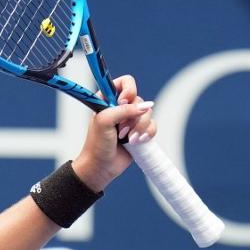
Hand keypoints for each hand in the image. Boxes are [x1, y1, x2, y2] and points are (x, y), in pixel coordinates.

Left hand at [72, 75, 155, 191]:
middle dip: (132, 117)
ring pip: (148, 113)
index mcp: (108, 99)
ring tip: (128, 139)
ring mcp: (131, 119)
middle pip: (139, 99)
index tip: (123, 102)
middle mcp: (120, 107)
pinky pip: (152, 126)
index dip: (128, 90)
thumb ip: (124, 110)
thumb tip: (147, 106)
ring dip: (139, 127)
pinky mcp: (140, 131)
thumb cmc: (97, 144)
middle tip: (121, 130)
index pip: (125, 82)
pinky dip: (147, 134)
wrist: (101, 167)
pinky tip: (136, 143)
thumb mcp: (105, 122)